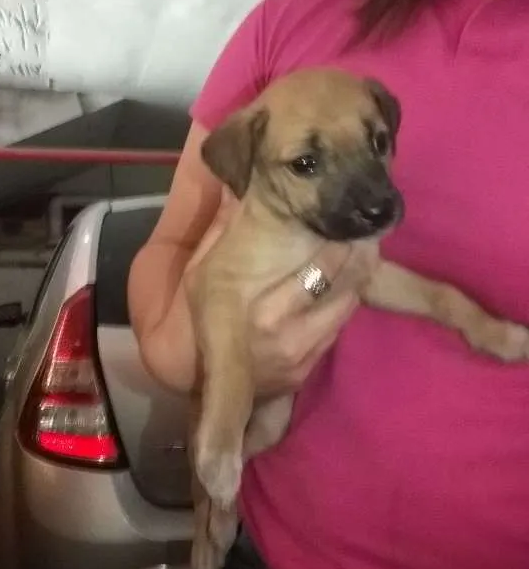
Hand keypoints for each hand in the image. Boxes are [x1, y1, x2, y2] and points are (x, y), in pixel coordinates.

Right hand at [185, 189, 356, 394]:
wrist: (207, 380)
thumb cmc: (206, 317)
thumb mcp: (202, 273)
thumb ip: (224, 233)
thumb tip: (237, 188)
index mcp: (261, 309)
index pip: (320, 273)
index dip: (340, 247)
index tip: (348, 222)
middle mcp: (288, 333)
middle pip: (342, 285)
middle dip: (358, 252)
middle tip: (366, 226)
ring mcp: (303, 354)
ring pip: (348, 303)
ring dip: (360, 274)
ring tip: (366, 245)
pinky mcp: (312, 367)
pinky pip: (341, 325)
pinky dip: (349, 298)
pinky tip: (350, 278)